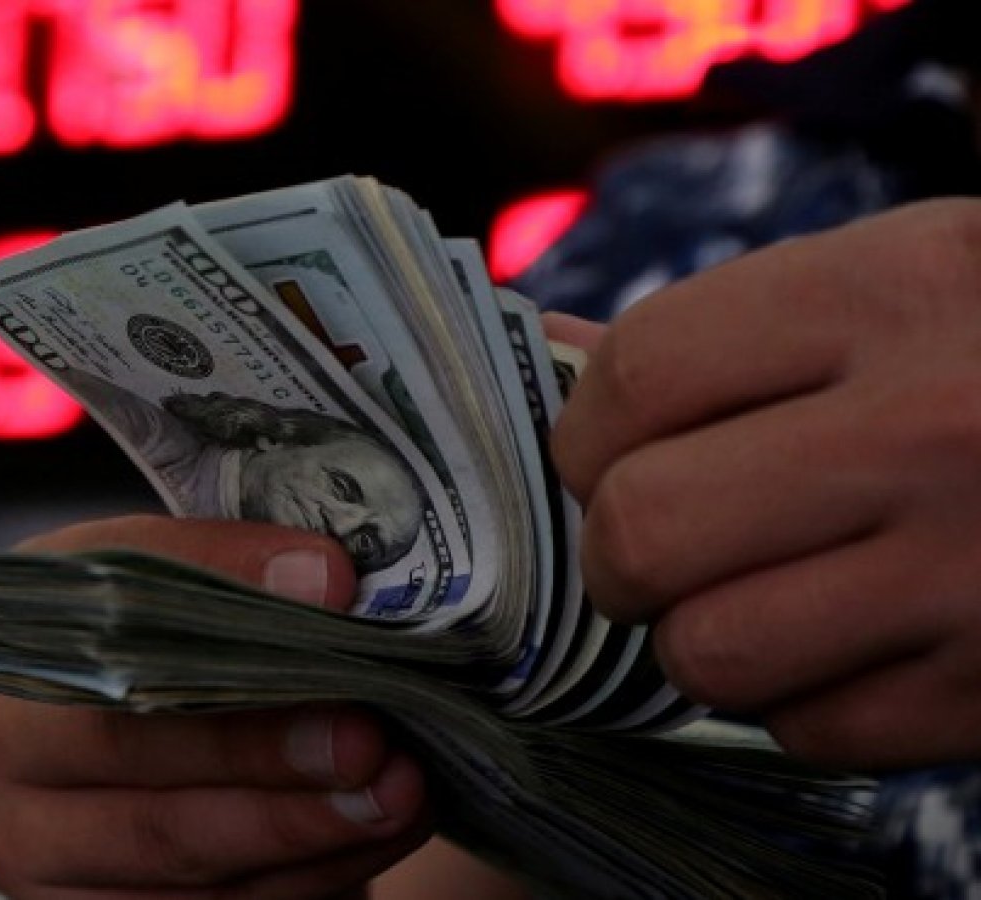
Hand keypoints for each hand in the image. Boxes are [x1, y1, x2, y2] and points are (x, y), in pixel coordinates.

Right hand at [0, 516, 432, 898]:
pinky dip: (310, 876)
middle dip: (267, 755)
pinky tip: (376, 831)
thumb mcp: (173, 581)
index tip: (332, 607)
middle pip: (131, 760)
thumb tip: (322, 581)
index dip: (219, 624)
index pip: (104, 635)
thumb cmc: (160, 645)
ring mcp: (28, 856)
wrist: (152, 743)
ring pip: (179, 857)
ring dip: (309, 827)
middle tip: (372, 738)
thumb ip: (232, 570)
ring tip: (401, 788)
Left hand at [551, 199, 980, 770]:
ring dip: (695, 636)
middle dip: (616, 551)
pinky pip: (808, 732)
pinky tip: (838, 642)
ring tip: (743, 593)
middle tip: (649, 544)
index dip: (586, 431)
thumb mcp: (890, 281)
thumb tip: (553, 362)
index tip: (601, 454)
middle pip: (647, 529)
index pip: (639, 376)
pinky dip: (793, 702)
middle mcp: (929, 431)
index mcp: (889, 296)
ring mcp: (970, 573)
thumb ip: (725, 330)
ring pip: (711, 652)